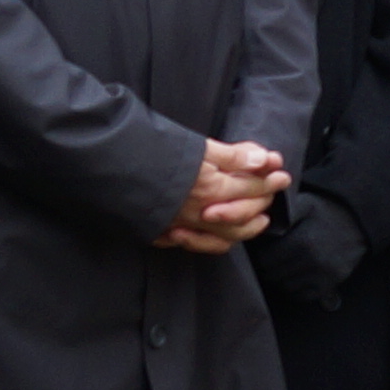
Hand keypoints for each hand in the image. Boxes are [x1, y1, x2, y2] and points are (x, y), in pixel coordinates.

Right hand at [155, 137, 288, 253]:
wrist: (107, 165)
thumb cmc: (151, 149)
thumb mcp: (196, 145)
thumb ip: (231, 156)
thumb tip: (265, 161)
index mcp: (209, 189)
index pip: (250, 190)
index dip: (269, 181)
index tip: (282, 174)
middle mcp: (197, 213)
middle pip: (241, 215)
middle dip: (261, 202)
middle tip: (273, 192)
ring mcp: (178, 226)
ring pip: (221, 238)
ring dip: (243, 230)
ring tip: (258, 220)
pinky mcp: (158, 233)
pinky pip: (192, 244)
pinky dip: (210, 243)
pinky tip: (219, 236)